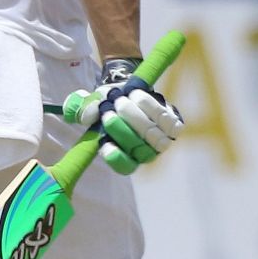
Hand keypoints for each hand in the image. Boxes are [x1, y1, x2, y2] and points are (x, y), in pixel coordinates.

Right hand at [65, 59, 183, 173]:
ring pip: (149, 131)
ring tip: (122, 99)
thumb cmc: (109, 104)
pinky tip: (137, 95)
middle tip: (110, 109)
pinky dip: (149, 105)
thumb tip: (88, 116)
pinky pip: (163, 118)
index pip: (124, 166)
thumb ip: (84, 110)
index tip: (105, 145)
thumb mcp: (92, 105)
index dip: (116, 158)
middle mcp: (144, 153)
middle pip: (136, 146)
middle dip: (120, 127)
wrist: (132, 92)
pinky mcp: (173, 127)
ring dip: (134, 114)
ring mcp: (161, 142)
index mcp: (124, 156)